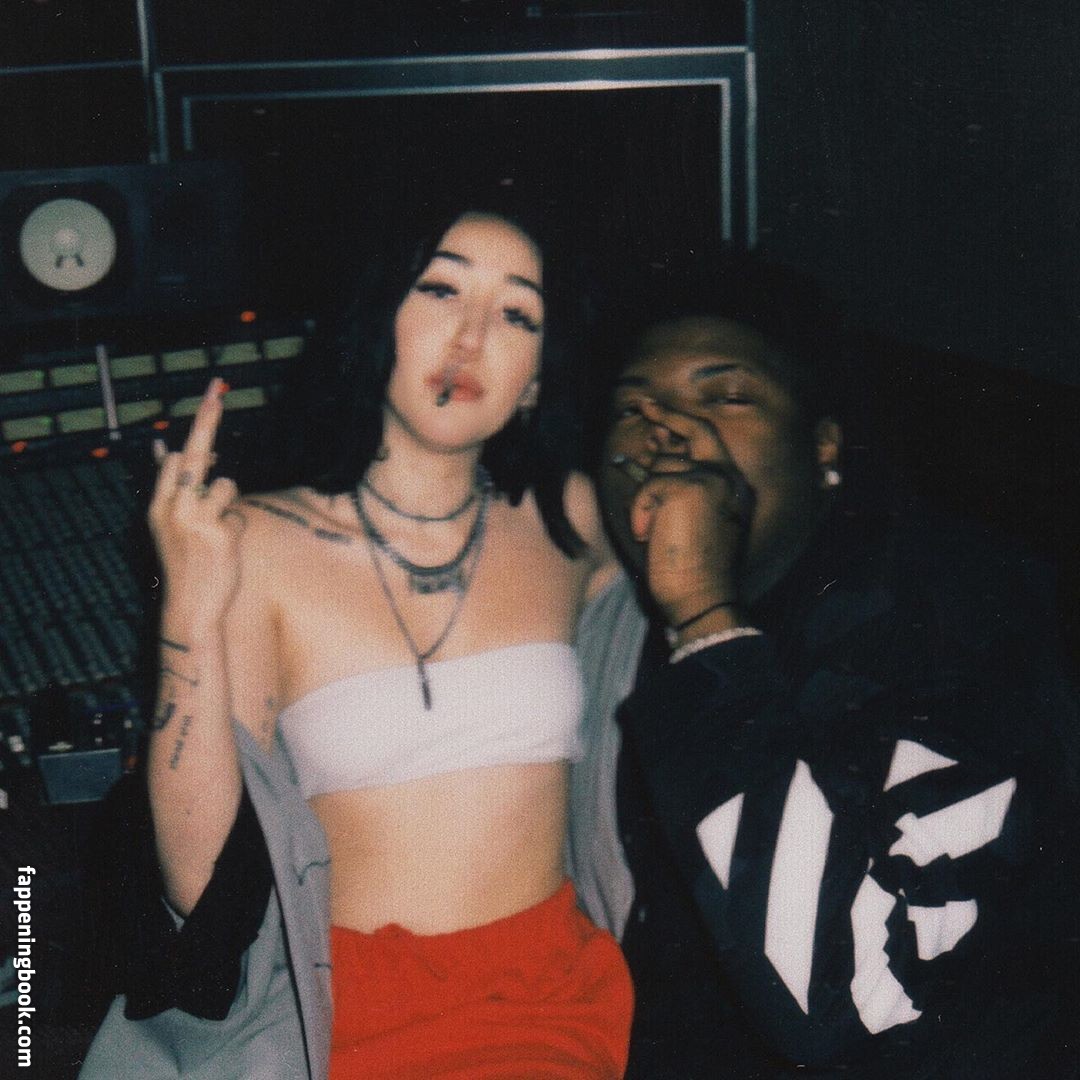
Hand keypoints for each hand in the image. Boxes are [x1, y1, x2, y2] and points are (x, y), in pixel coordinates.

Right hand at [148, 378, 244, 633]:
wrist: (190, 606)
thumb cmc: (184, 562)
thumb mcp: (169, 524)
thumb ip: (172, 487)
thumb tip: (166, 448)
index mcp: (158, 505)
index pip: (175, 458)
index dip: (197, 431)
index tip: (212, 397)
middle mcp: (173, 508)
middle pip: (194, 454)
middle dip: (207, 419)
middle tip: (217, 385)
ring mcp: (197, 519)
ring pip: (227, 486)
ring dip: (229, 506)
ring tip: (215, 534)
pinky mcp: (220, 532)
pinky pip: (239, 515)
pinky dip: (237, 529)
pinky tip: (224, 549)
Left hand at [624, 400, 751, 625]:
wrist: (702, 599)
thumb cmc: (691, 571)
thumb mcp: (687, 521)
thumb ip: (677, 486)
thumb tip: (652, 452)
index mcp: (736, 489)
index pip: (710, 443)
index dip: (683, 424)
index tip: (658, 413)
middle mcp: (731, 479)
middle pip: (697, 431)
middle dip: (669, 415)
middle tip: (645, 405)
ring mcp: (713, 479)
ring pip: (663, 466)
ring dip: (646, 497)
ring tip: (650, 528)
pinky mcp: (690, 487)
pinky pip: (648, 485)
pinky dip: (639, 509)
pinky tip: (646, 533)